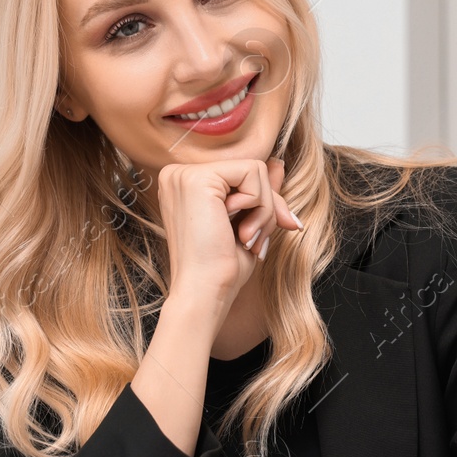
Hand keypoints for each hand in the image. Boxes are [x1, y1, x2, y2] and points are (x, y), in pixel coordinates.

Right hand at [156, 157, 302, 314]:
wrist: (205, 293)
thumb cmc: (222, 267)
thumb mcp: (247, 222)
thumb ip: (258, 191)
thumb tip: (278, 164)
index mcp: (186, 184)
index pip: (241, 174)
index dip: (263, 204)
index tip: (260, 236)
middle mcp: (179, 173)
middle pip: (250, 169)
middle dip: (267, 208)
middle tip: (253, 242)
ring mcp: (185, 174)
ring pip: (255, 170)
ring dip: (264, 211)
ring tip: (245, 239)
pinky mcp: (198, 179)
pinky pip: (253, 172)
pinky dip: (259, 206)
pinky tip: (239, 231)